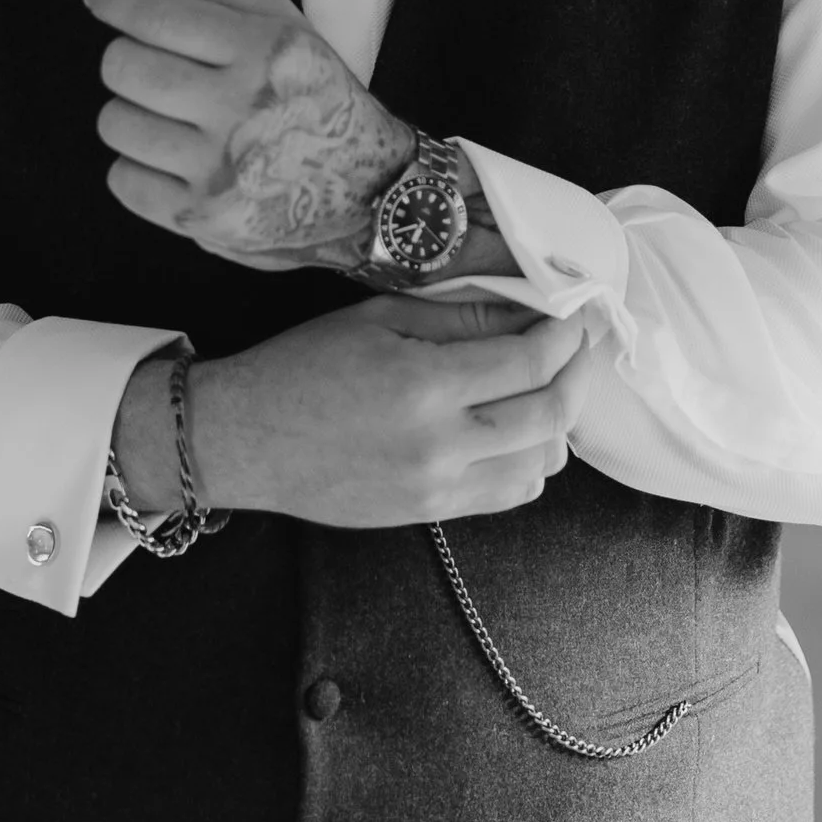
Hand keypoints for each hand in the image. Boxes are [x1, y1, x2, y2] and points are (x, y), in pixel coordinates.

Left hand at [84, 0, 411, 269]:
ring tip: (166, 116)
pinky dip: (134, 164)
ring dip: (130, 111)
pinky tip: (169, 156)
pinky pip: (122, 180)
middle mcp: (241, 109)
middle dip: (124, 57)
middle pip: (125, 68)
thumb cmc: (320, 99)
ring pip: (116, 123)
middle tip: (146, 63)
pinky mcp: (201, 219)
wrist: (371, 191)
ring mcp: (219, 170)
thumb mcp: (286, 29)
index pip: (159, 16)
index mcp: (263, 52)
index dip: (115, 0)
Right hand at [114, 288, 588, 530]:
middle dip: (577, 373)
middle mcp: (440, 443)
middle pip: (551, 413)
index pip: (531, 359)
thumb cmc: (303, 367)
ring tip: (544, 386)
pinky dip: (529, 461)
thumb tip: (529, 308)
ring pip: (540, 462)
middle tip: (575, 346)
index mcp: (425, 384)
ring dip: (557, 421)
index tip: (574, 313)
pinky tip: (515, 431)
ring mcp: (437, 486)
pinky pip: (509, 494)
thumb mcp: (379, 320)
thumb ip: (460, 316)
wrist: (244, 439)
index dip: (565, 334)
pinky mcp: (430, 513)